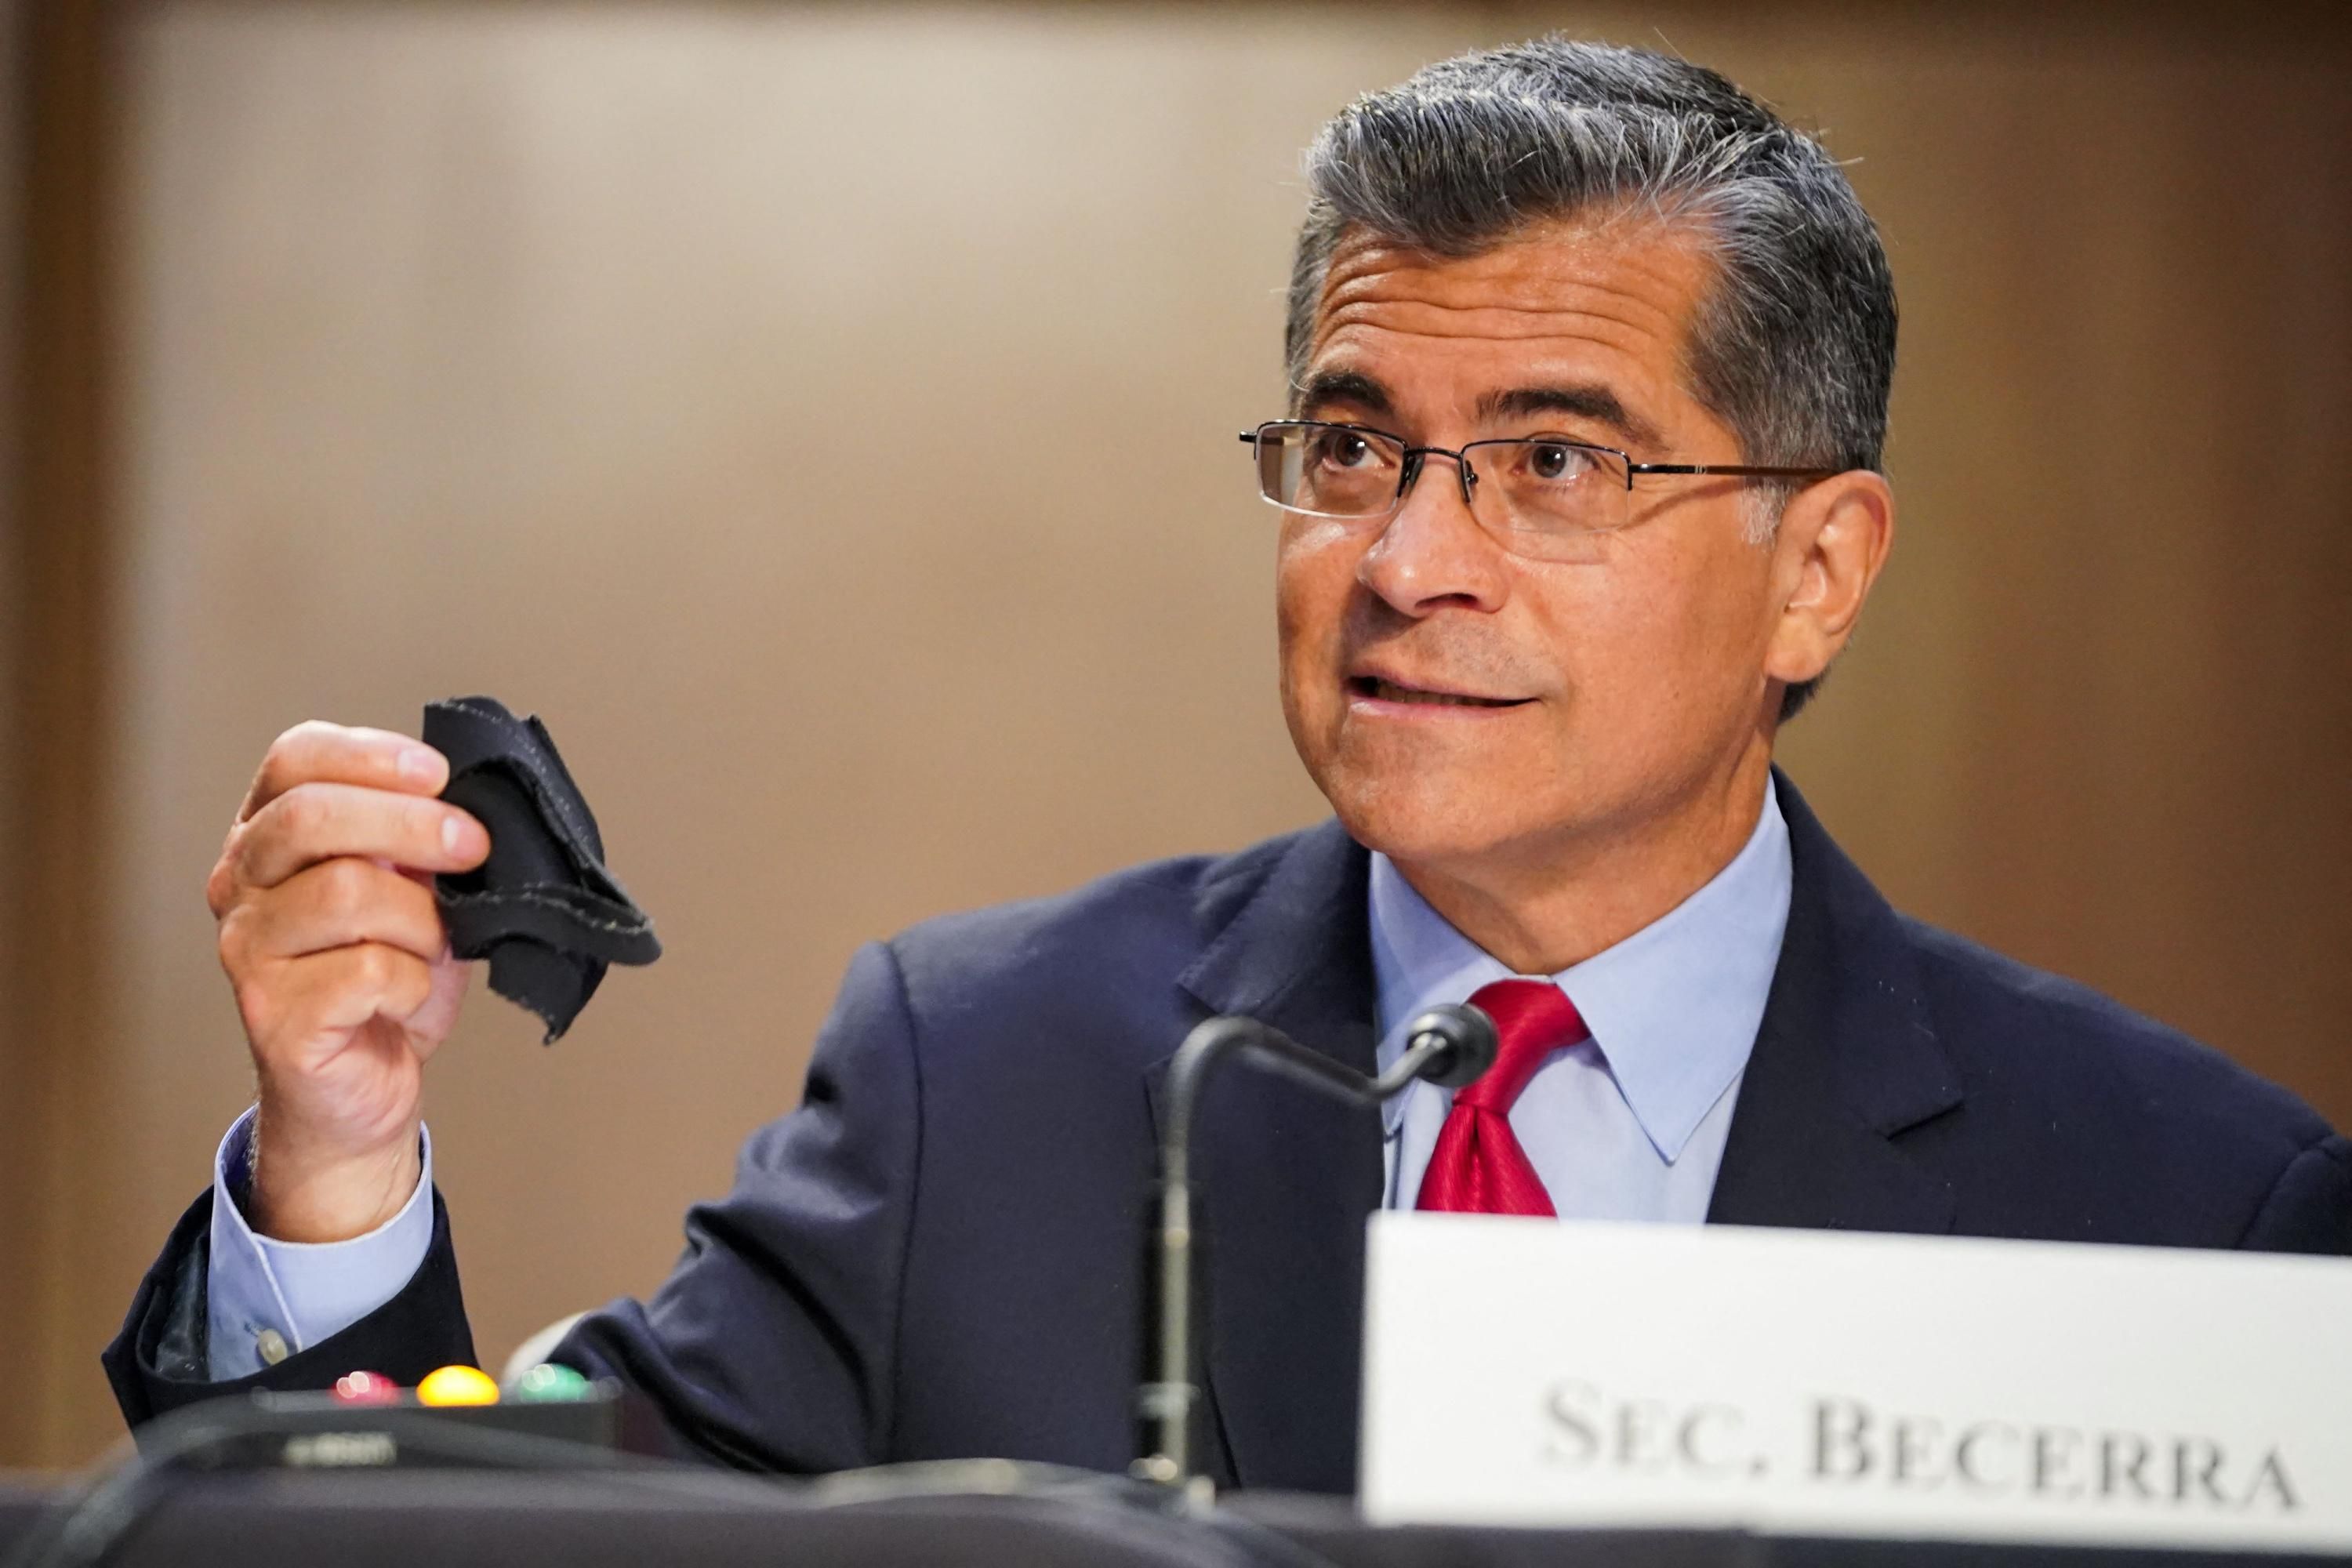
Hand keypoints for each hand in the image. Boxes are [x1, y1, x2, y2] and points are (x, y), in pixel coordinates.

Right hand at [209, 721, 489, 1241]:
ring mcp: (247, 951)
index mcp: (268, 837)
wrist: (363, 1090)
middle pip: (312, 817)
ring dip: (422, 916)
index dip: (368, 754)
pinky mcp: (273, 1017)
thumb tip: (471, 806)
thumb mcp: (413, 894)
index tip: (437, 771)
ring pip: (345, 892)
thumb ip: (422, 844)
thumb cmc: (386, 983)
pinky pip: (366, 971)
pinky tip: (408, 996)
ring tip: (438, 942)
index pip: (293, 760)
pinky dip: (413, 981)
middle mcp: (241, 886)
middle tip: (473, 844)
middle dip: (410, 823)